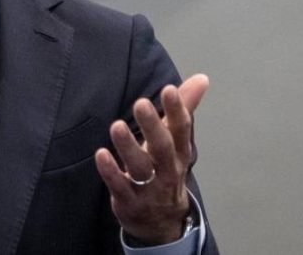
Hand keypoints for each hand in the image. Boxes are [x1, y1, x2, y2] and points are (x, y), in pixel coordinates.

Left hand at [94, 74, 209, 244]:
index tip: (169, 89)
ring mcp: (149, 189)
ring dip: (128, 147)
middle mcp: (167, 171)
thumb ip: (185, 108)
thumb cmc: (166, 170)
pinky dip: (111, 171)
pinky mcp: (128, 201)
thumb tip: (201, 78)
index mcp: (180, 153)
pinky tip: (101, 154)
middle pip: (163, 148)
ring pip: (140, 168)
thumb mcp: (177, 142)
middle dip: (153, 127)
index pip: (182, 130)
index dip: (177, 110)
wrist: (162, 223)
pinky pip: (119, 186)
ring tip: (116, 126)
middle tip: (141, 104)